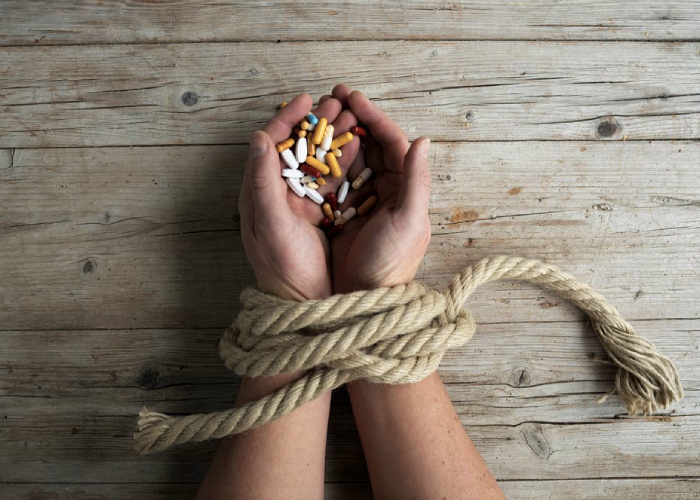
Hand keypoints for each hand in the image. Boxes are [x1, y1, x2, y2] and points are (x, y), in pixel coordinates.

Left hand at [238, 93, 359, 300]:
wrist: (303, 302)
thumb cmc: (283, 267)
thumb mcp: (272, 224)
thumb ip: (262, 181)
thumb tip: (258, 137)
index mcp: (259, 192)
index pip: (270, 145)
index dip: (287, 119)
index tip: (307, 99)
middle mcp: (277, 193)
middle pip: (296, 148)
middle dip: (317, 124)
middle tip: (337, 102)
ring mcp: (299, 203)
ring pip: (317, 161)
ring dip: (334, 138)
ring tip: (353, 118)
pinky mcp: (318, 214)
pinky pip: (332, 181)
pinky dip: (345, 162)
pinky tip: (361, 148)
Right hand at [328, 85, 431, 292]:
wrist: (365, 299)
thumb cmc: (392, 261)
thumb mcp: (409, 220)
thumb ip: (417, 180)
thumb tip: (423, 139)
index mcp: (406, 188)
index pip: (392, 142)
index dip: (373, 116)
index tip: (352, 96)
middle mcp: (387, 190)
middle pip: (370, 145)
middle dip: (352, 119)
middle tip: (331, 97)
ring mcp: (363, 200)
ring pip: (350, 159)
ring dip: (336, 136)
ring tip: (318, 114)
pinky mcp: (342, 212)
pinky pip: (333, 180)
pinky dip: (323, 162)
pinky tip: (307, 148)